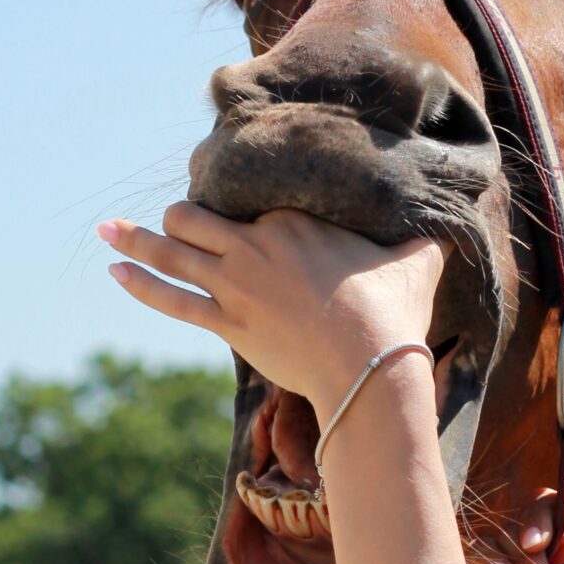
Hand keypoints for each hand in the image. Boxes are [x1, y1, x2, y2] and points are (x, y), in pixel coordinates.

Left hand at [98, 202, 444, 416]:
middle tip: (174, 221)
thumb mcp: (417, 258)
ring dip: (135, 240)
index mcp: (294, 219)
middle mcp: (255, 243)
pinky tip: (115, 271)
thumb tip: (457, 216)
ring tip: (107, 230)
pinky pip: (170, 298)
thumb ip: (425, 235)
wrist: (370, 365)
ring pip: (172, 253)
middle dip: (182, 218)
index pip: (247, 198)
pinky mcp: (227, 323)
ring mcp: (236, 284)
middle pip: (196, 218)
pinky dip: (140, 283)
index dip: (234, 199)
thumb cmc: (394, 310)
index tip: (230, 202)